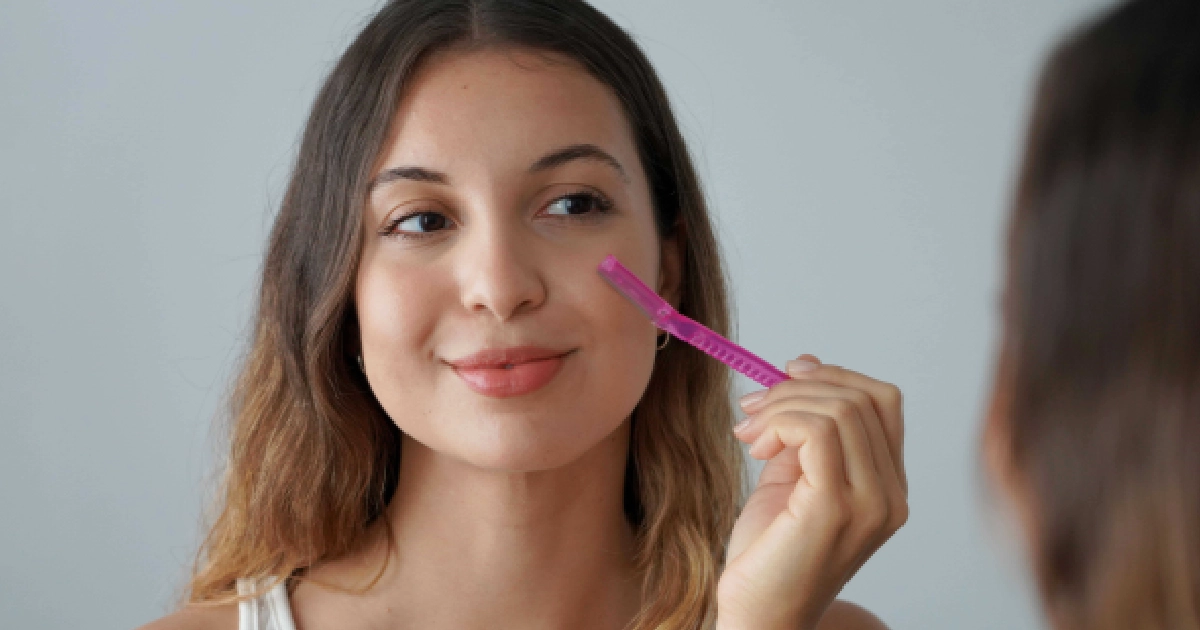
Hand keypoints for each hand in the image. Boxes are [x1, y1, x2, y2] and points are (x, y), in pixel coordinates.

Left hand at [715, 355, 907, 629]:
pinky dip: (780, 423)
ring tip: (748, 432)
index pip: (882, 402)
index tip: (786, 373)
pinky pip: (818, 430)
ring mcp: (871, 503)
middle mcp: (890, 496)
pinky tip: (754, 446)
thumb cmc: (768, 554)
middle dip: (799, 386)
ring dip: (782, 406)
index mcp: (887, 488)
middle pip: (862, 397)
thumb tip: (803, 366)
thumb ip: (804, 429)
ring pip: (839, 409)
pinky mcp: (836, 507)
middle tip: (752, 406)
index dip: (834, 375)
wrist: (758, 616)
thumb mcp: (790, 476)